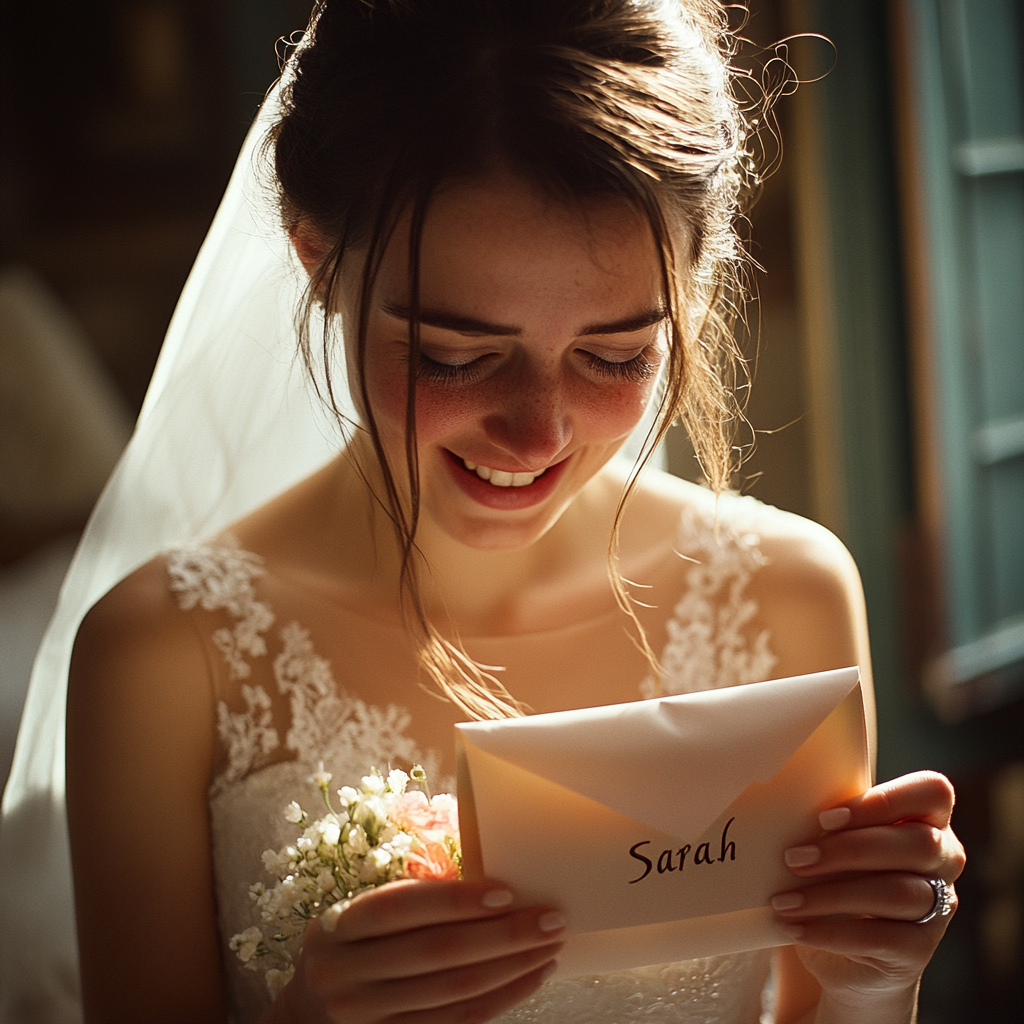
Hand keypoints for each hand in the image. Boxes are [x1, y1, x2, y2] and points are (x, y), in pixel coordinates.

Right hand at [270, 879, 564, 1023]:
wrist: (307, 1016)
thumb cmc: (349, 948)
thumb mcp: (357, 918)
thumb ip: (406, 901)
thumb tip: (485, 875)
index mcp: (338, 927)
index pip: (399, 908)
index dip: (454, 900)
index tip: (506, 892)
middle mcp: (345, 974)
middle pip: (435, 953)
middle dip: (502, 935)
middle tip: (551, 918)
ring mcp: (365, 1016)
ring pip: (452, 991)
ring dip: (511, 968)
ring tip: (549, 946)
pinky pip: (456, 1022)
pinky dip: (500, 999)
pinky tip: (530, 978)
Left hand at [771, 771, 964, 1015]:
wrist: (844, 952)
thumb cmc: (837, 875)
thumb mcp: (838, 842)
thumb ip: (833, 822)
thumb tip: (784, 809)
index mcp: (929, 819)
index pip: (933, 792)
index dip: (885, 801)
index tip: (826, 818)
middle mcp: (945, 860)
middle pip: (918, 844)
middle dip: (849, 849)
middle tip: (793, 858)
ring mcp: (938, 908)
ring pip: (897, 893)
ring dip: (831, 894)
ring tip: (784, 900)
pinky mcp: (919, 951)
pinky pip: (879, 938)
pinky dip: (829, 931)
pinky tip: (795, 927)